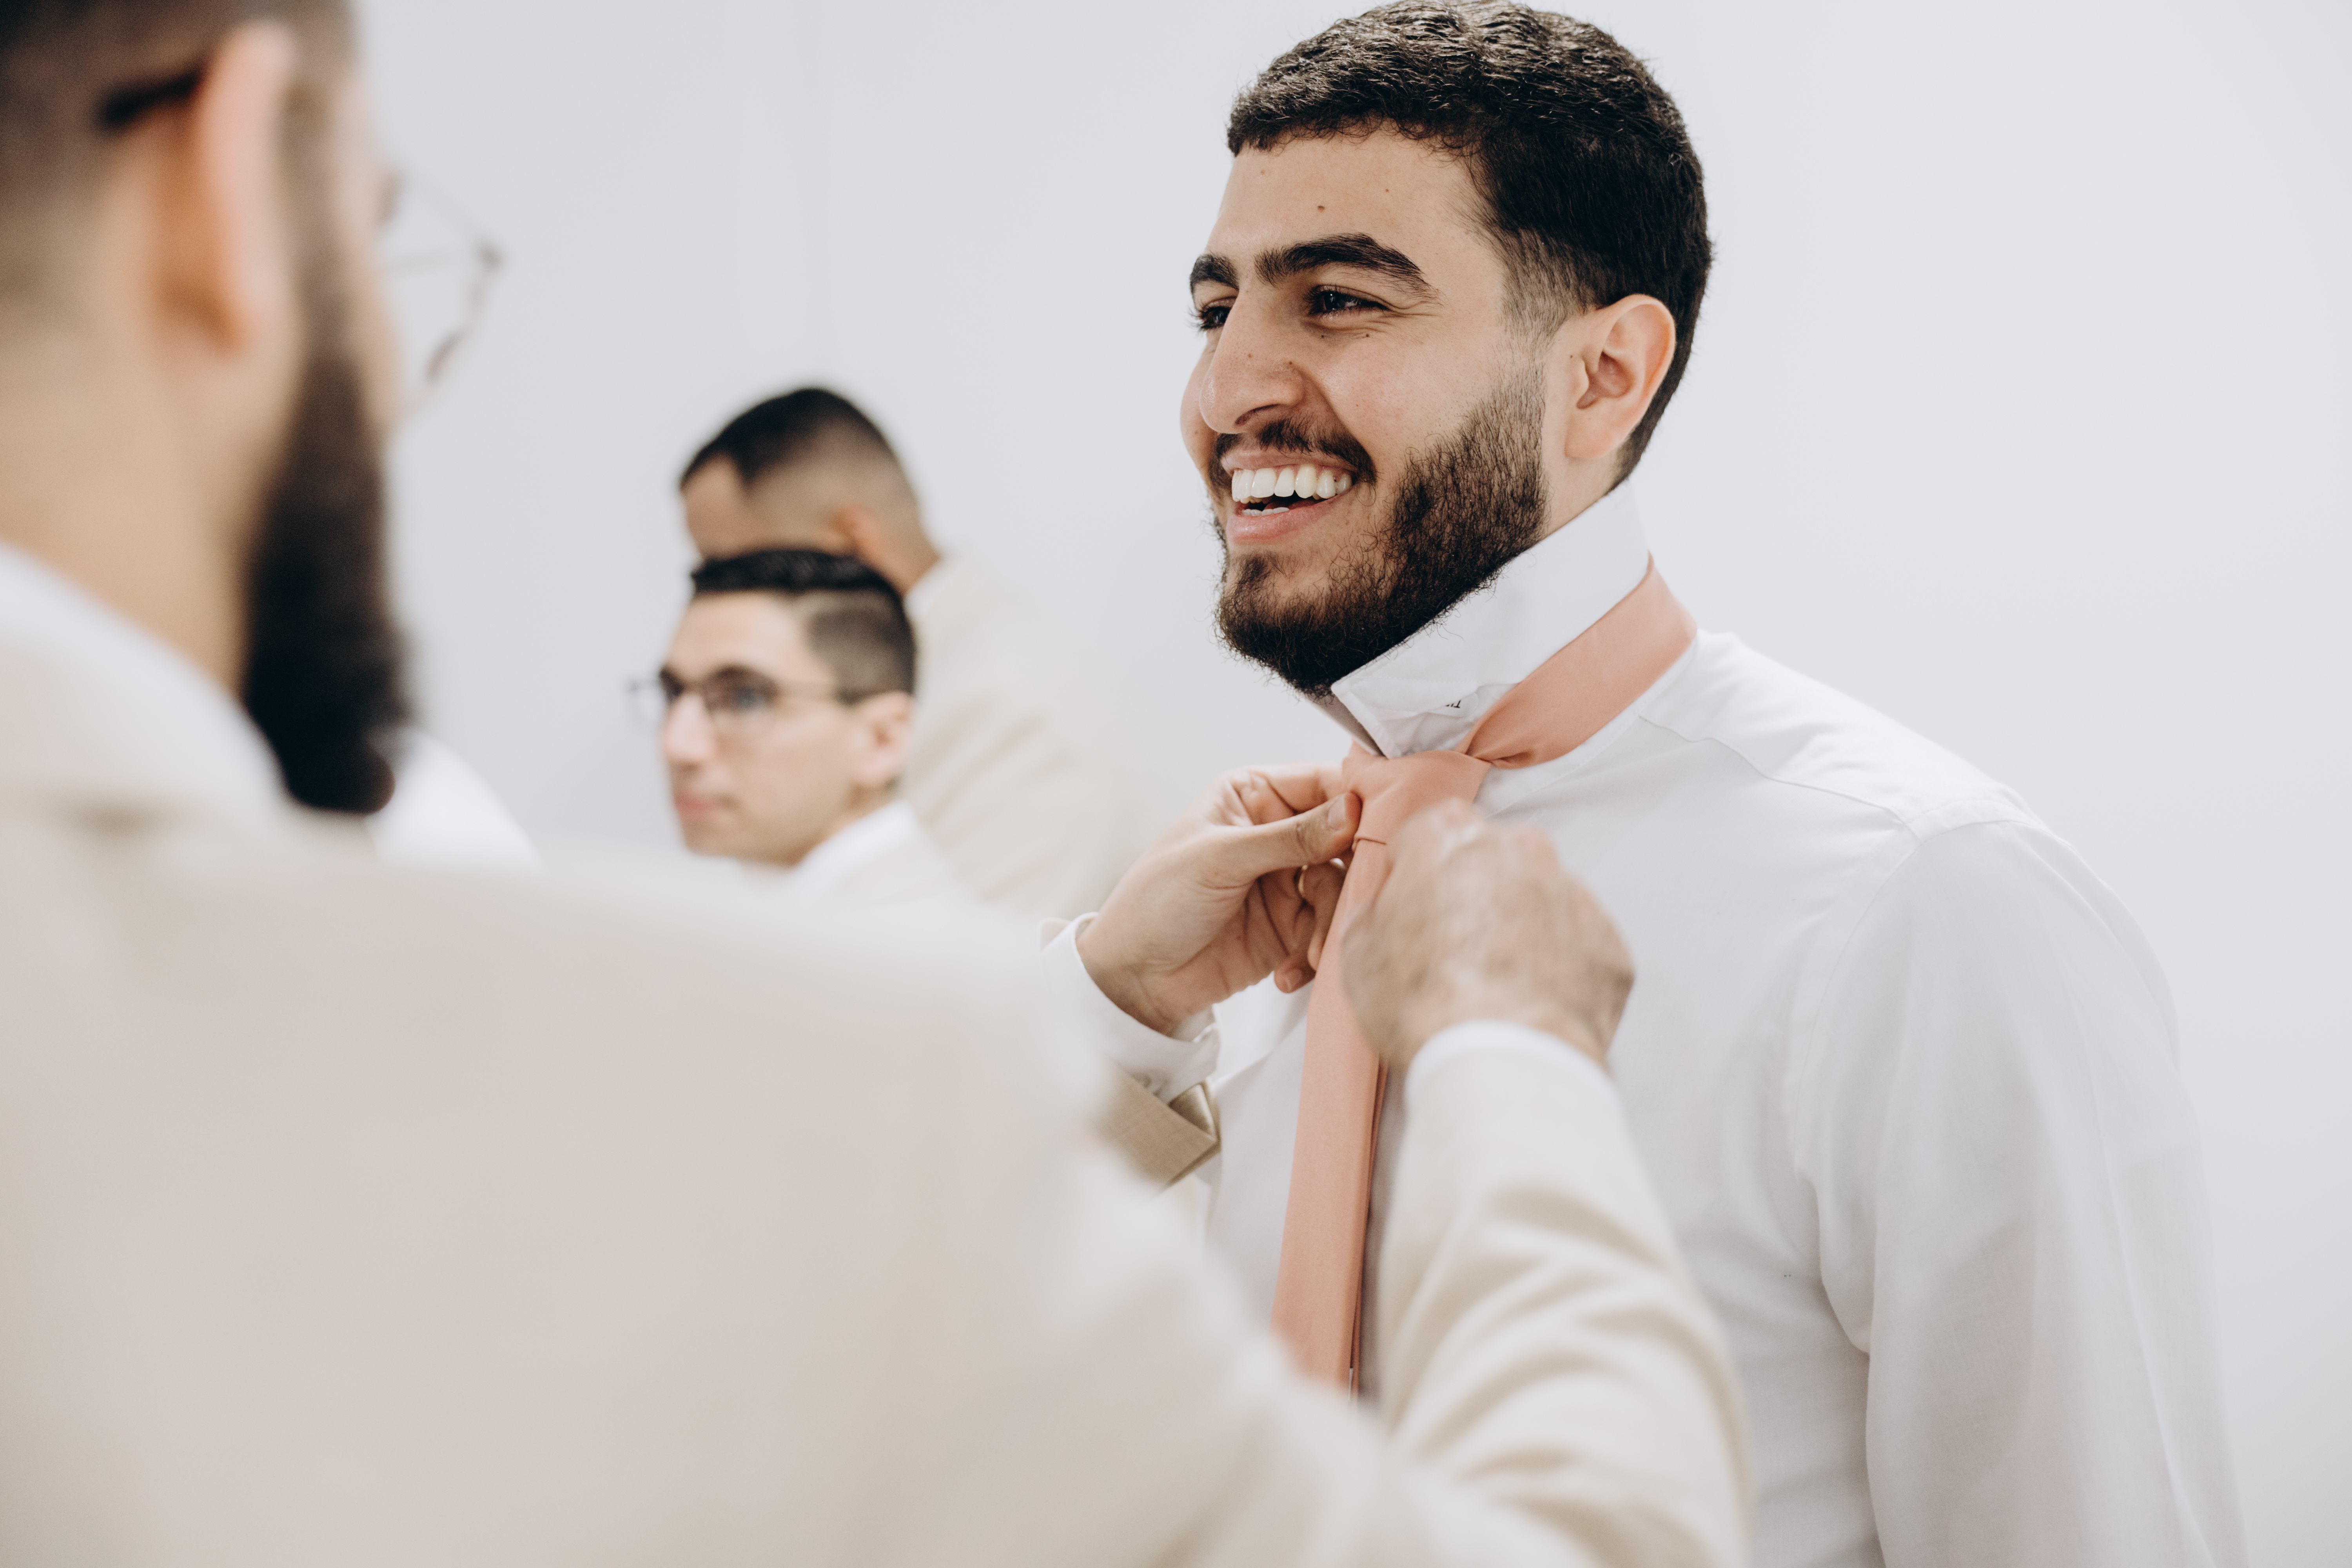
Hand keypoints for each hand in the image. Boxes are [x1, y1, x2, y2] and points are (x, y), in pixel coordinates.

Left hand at [1079, 764, 1359, 1034]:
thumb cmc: (1156, 901)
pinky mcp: (1290, 928)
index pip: (1324, 784)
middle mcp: (1276, 833)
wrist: (1133, 979)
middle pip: (1345, 840)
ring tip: (1306, 951)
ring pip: (1340, 890)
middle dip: (1350, 874)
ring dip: (1330, 924)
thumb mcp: (1220, 858)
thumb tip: (1351, 811)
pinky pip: (1325, 932)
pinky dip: (1314, 954)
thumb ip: (1289, 837)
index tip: (1380, 826)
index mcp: (1254, 796)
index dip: (1359, 801)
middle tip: (1354, 900)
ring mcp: (1286, 882)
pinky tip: (1287, 973)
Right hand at [1344, 800, 1632, 1071]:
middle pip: (1488, 858)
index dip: (1412, 873)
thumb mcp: (1359, 954)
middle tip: (1450, 951)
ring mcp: (1570, 893)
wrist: (1504, 1062)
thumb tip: (1389, 913)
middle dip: (1470, 893)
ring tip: (1493, 984)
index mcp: (1450, 837)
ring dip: (1518, 926)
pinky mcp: (1607, 941)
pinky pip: (1577, 941)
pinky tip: (1530, 1001)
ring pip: (1538, 896)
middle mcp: (1519, 849)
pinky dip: (1558, 964)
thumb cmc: (1427, 1005)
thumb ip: (1375, 914)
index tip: (1408, 908)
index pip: (1426, 832)